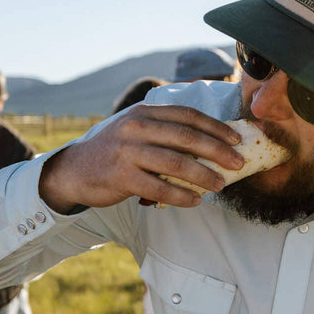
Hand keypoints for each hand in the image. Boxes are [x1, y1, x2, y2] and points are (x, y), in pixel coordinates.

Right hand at [38, 104, 244, 212]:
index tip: (237, 139)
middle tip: (238, 163)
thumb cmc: (116, 151)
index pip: (187, 115)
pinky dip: (180, 196)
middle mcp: (136, 127)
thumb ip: (165, 131)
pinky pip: (158, 188)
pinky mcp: (121, 176)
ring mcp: (128, 152)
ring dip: (203, 175)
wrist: (75, 169)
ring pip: (175, 163)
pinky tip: (195, 201)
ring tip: (220, 184)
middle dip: (217, 151)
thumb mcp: (137, 130)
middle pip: (186, 137)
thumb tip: (210, 143)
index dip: (215, 127)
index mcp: (145, 112)